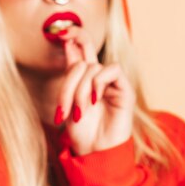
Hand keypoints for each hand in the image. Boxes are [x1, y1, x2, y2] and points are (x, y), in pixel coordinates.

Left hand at [54, 26, 134, 155]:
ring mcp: (112, 83)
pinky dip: (98, 84)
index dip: (73, 35)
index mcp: (83, 77)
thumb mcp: (67, 100)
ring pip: (92, 68)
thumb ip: (69, 73)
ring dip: (80, 91)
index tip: (60, 32)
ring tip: (78, 112)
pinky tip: (94, 100)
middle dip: (68, 82)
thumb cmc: (81, 131)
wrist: (94, 153)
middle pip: (83, 58)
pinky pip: (111, 71)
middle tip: (63, 108)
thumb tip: (66, 41)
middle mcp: (98, 77)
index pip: (81, 48)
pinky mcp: (124, 90)